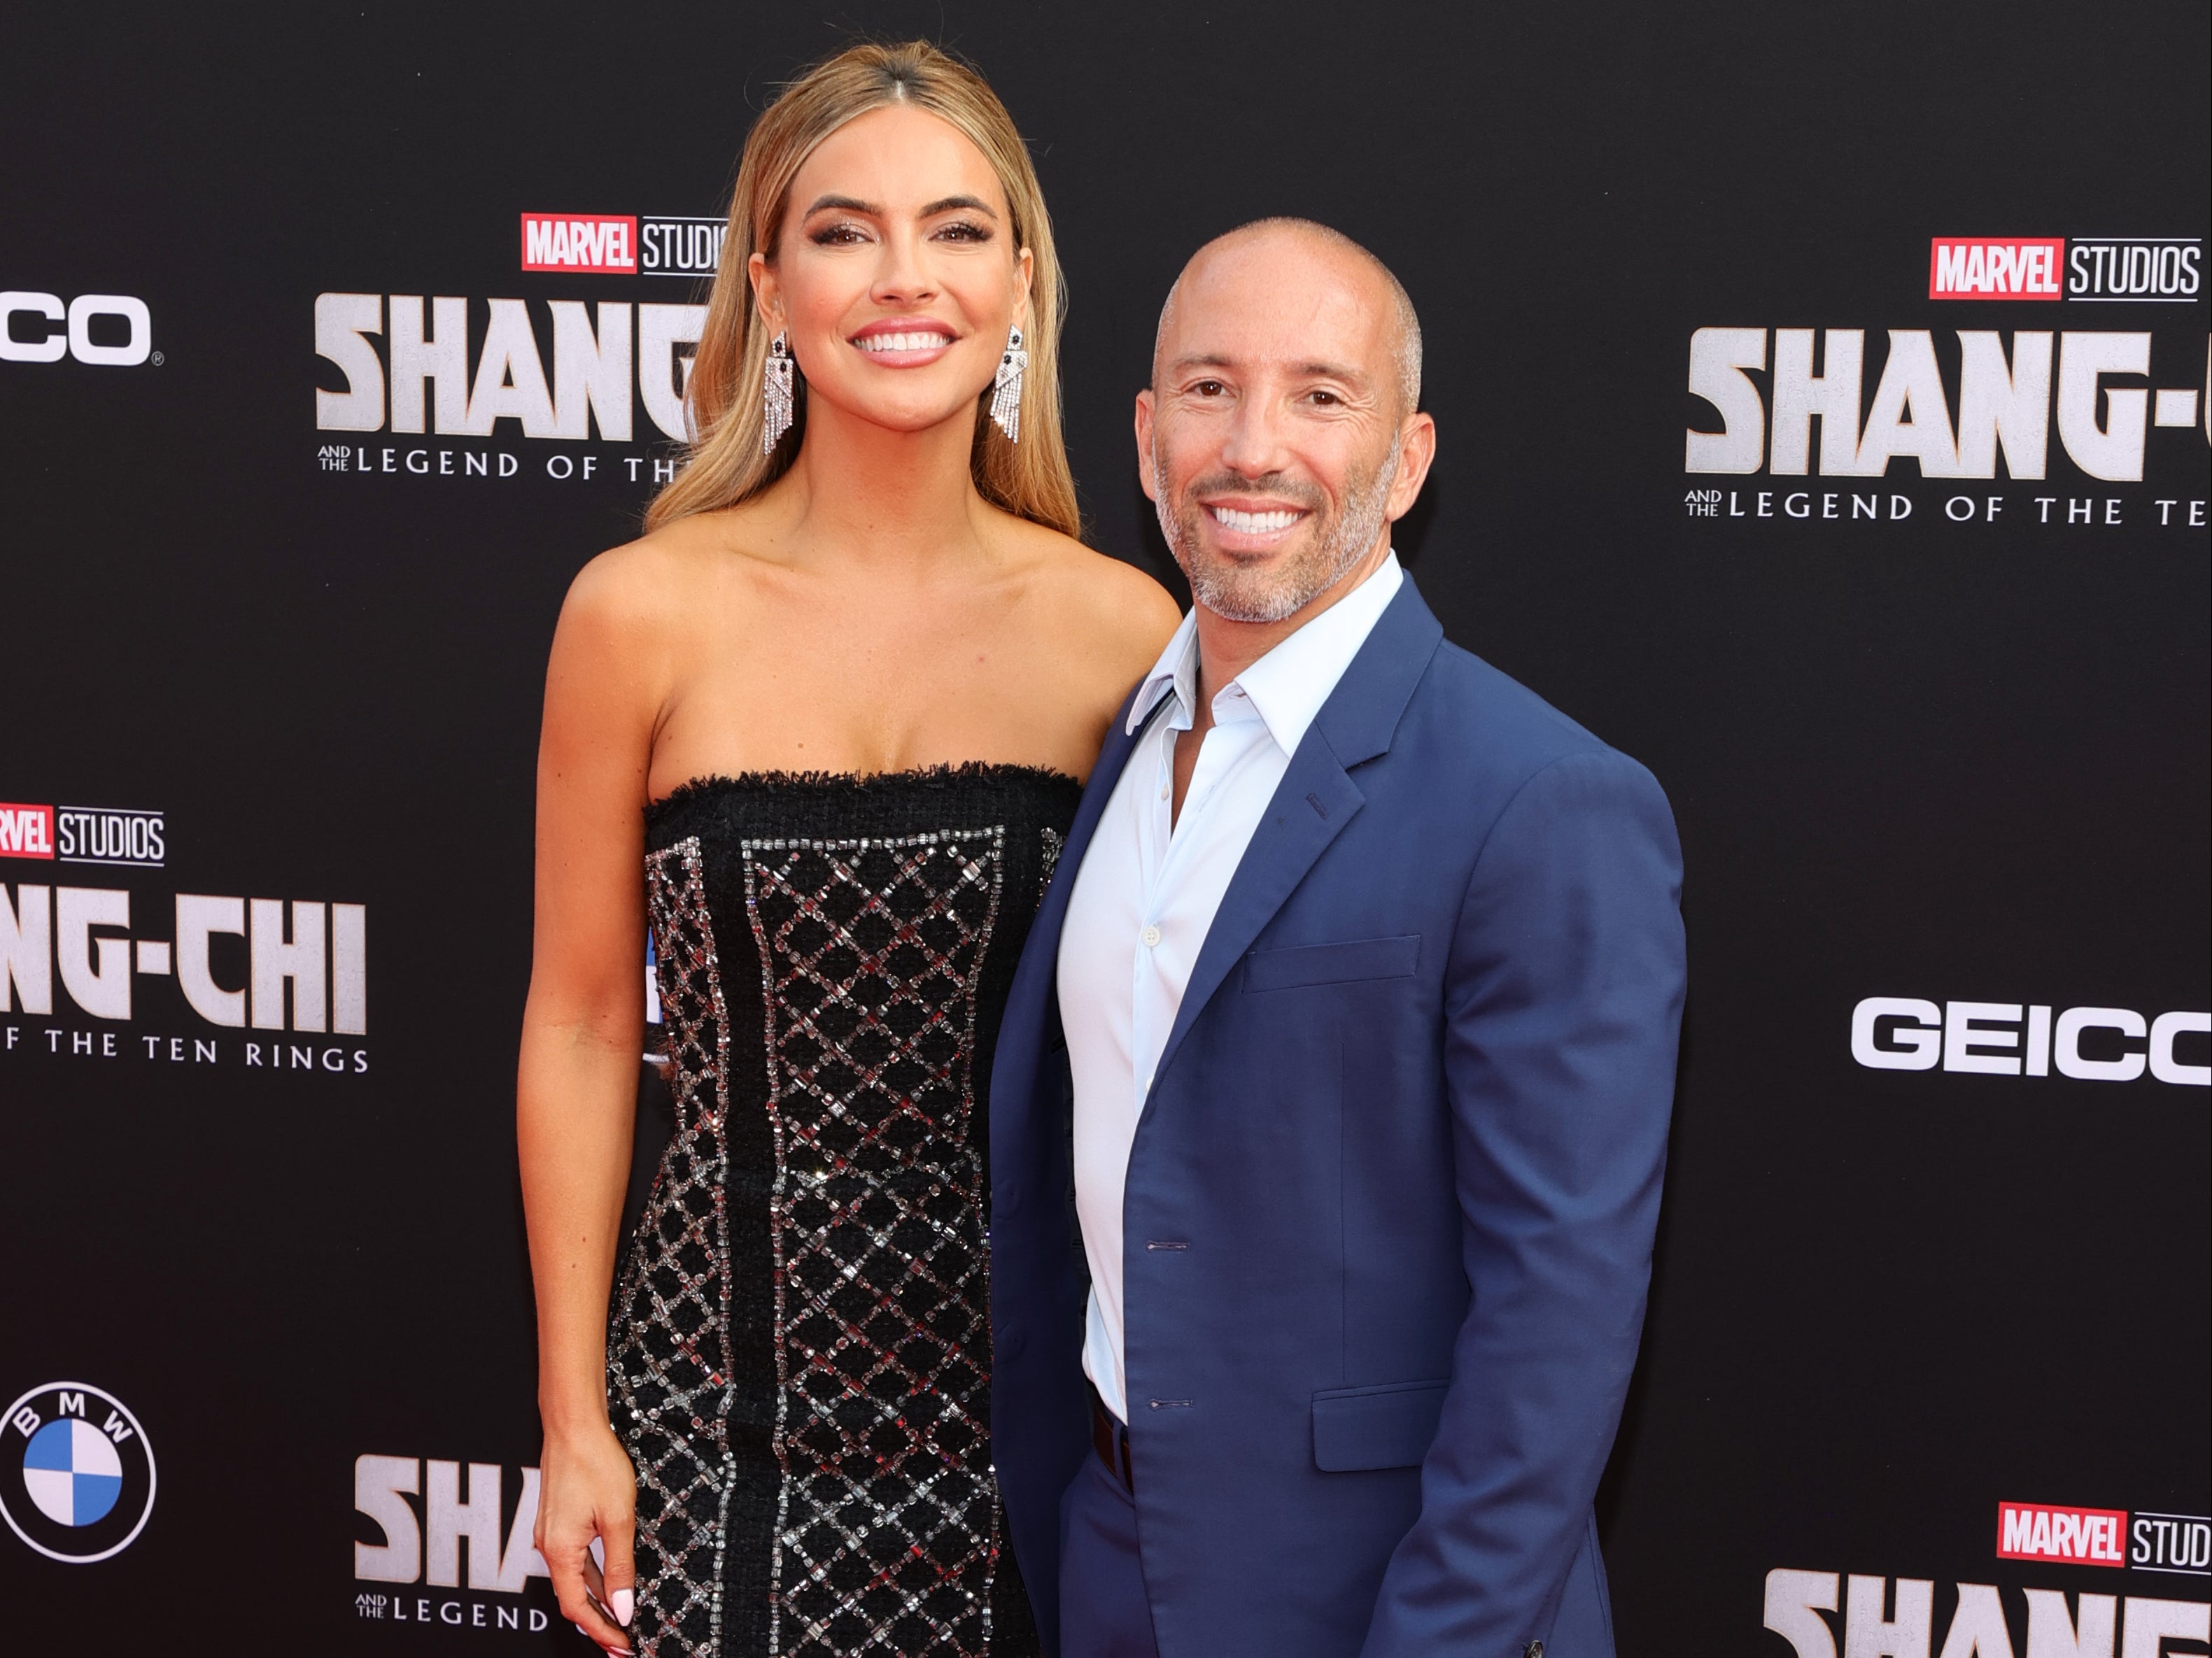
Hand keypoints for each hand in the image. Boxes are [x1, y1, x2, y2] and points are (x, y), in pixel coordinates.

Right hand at [534, 1420, 637, 1654]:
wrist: (573, 1424)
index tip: (622, 1645)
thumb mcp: (618, 1518)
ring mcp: (551, 1533)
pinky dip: (592, 1577)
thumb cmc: (595, 1463)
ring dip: (597, 1601)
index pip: (576, 1608)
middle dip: (598, 1623)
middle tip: (623, 1642)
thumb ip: (620, 1566)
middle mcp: (549, 1547)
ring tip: (621, 1619)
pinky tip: (611, 1582)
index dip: (599, 1631)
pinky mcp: (558, 1520)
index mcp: (559, 1551)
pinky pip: (574, 1559)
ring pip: (574, 1579)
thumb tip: (622, 1608)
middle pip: (572, 1599)